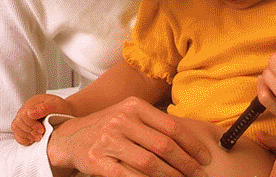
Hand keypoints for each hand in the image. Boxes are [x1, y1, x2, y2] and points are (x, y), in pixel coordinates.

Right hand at [11, 94, 73, 145]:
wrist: (65, 112)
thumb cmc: (62, 108)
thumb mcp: (57, 106)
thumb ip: (45, 108)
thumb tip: (29, 113)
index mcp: (34, 102)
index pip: (24, 115)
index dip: (31, 125)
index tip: (42, 130)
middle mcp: (26, 108)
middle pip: (18, 122)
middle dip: (29, 131)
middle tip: (41, 135)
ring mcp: (24, 117)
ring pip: (15, 128)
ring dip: (26, 135)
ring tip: (38, 138)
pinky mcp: (24, 125)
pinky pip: (17, 133)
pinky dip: (22, 139)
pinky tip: (32, 139)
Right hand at [47, 96, 211, 176]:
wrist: (71, 136)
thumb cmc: (108, 125)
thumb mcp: (130, 115)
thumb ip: (154, 122)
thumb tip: (187, 138)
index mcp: (134, 106)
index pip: (171, 125)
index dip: (191, 143)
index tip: (204, 156)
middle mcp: (123, 119)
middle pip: (163, 145)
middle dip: (186, 163)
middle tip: (199, 173)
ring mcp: (110, 140)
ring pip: (149, 163)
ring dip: (171, 176)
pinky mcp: (99, 160)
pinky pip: (130, 176)